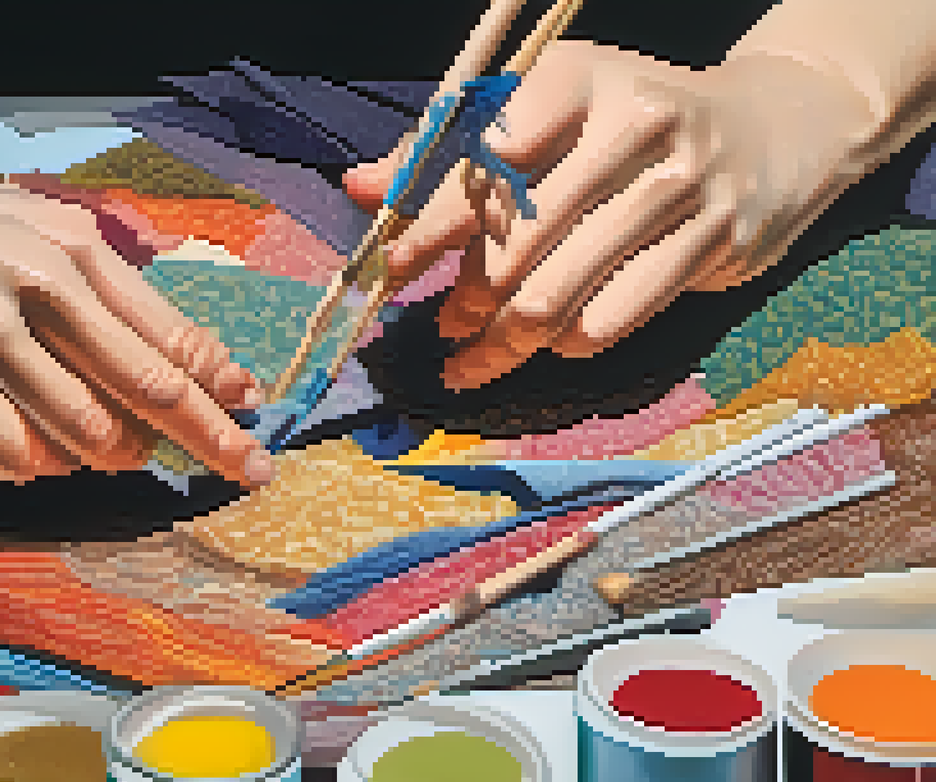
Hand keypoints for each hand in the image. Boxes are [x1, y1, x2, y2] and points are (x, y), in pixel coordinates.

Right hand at [0, 168, 272, 486]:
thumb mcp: (41, 231)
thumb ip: (119, 290)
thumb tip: (208, 363)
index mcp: (70, 247)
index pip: (167, 333)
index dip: (218, 387)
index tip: (254, 420)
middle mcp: (31, 288)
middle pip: (145, 387)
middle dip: (205, 439)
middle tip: (242, 471)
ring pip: (83, 432)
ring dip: (114, 455)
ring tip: (117, 453)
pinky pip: (11, 454)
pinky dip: (42, 467)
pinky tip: (44, 455)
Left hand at [344, 39, 879, 390]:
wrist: (774, 130)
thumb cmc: (627, 123)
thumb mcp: (547, 112)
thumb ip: (449, 151)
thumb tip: (359, 188)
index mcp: (575, 80)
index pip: (482, 163)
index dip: (427, 227)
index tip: (390, 270)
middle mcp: (632, 125)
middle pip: (515, 242)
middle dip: (465, 296)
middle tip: (444, 321)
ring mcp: (679, 186)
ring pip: (557, 294)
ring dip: (503, 339)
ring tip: (473, 351)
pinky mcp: (714, 242)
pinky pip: (610, 320)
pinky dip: (565, 343)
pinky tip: (547, 342)